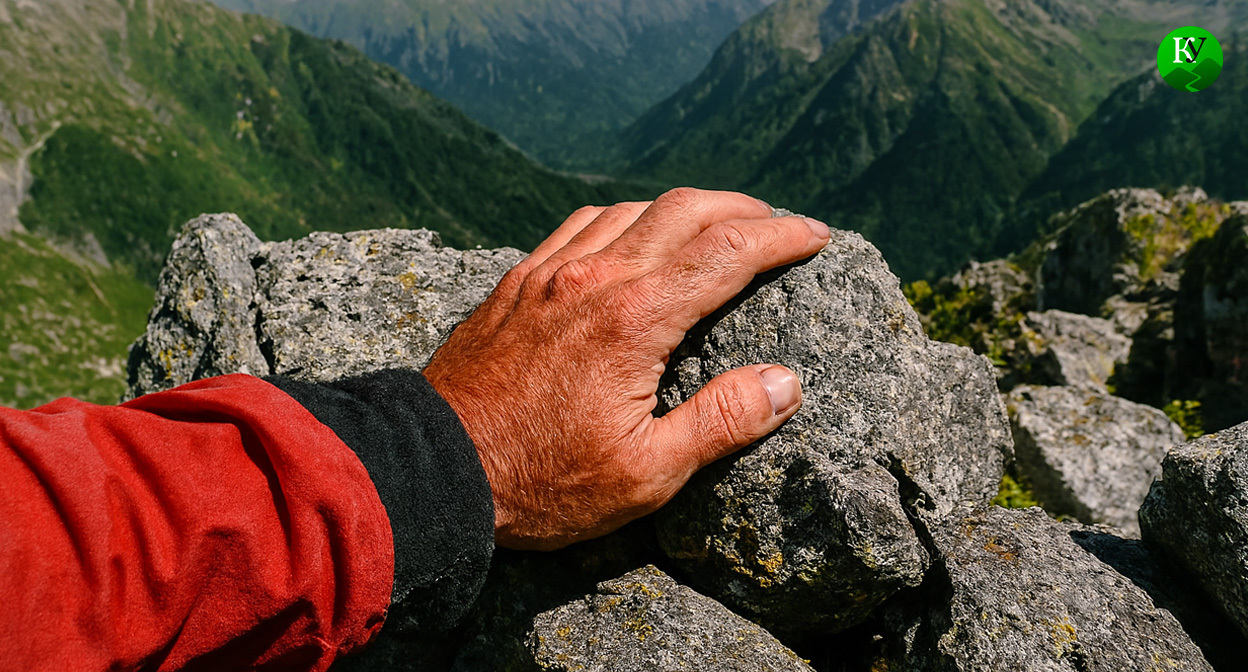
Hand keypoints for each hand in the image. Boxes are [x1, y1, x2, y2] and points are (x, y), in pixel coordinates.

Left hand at [423, 188, 829, 549]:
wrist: (432, 469)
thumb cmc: (541, 483)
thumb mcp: (646, 474)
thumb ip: (721, 423)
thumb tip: (786, 383)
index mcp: (635, 319)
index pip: (728, 252)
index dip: (782, 237)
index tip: (816, 235)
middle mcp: (594, 278)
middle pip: (685, 209)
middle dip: (743, 207)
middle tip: (777, 222)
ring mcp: (550, 272)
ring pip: (632, 208)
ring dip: (685, 207)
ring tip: (716, 224)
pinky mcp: (517, 282)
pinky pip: (581, 223)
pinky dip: (625, 216)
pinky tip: (632, 233)